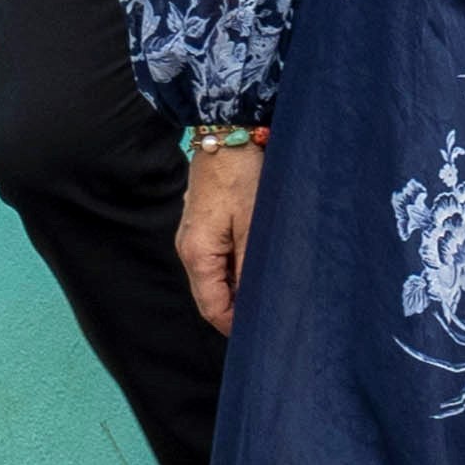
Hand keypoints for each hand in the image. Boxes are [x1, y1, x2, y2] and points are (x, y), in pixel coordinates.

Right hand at [173, 132, 261, 335]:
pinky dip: (238, 268)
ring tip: (273, 289)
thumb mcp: (255, 226)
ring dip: (242, 288)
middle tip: (275, 314)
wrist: (228, 132)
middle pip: (213, 296)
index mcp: (197, 255)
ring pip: (217, 279)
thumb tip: (257, 304)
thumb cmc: (243, 175)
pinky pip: (219, 260)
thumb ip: (253, 269)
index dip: (237, 327)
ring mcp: (194, 237)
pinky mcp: (204, 225)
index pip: (213, 309)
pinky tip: (261, 264)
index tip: (266, 332)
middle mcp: (189, 249)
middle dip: (241, 309)